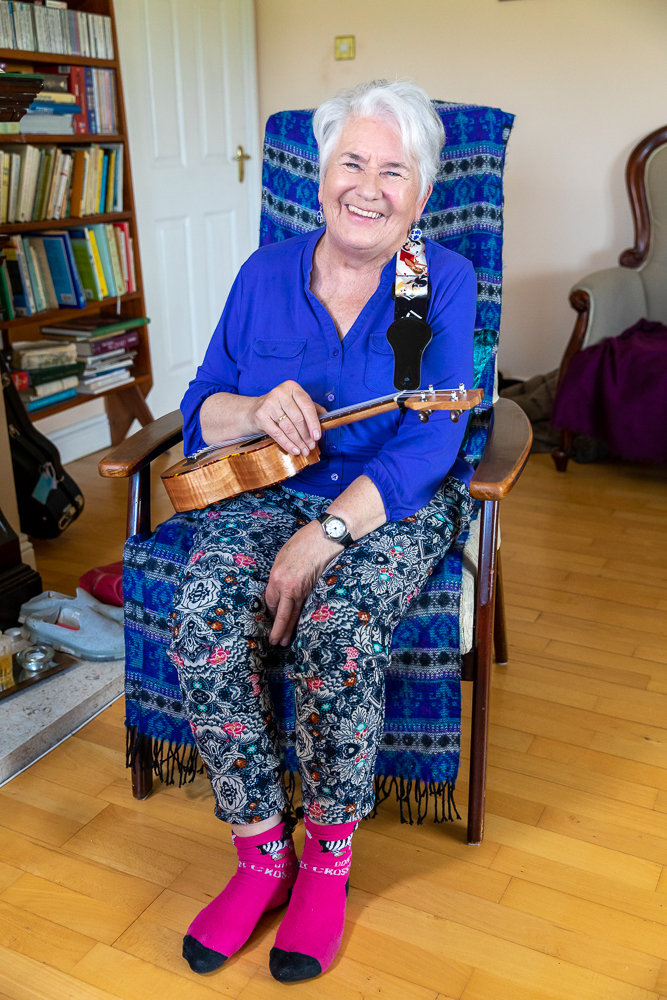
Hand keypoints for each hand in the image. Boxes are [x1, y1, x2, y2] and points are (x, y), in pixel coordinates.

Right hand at [249, 381, 326, 457]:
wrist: (254, 410)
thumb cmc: (281, 407)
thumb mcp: (297, 403)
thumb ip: (313, 409)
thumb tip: (327, 420)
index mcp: (292, 387)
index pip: (306, 405)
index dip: (313, 422)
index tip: (317, 436)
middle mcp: (279, 392)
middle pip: (297, 418)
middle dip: (306, 435)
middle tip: (311, 446)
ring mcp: (268, 403)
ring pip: (288, 427)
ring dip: (298, 442)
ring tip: (304, 451)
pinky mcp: (260, 415)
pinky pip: (277, 433)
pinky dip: (287, 444)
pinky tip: (294, 450)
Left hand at [265, 521, 341, 645]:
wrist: (323, 538)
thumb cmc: (302, 542)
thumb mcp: (282, 557)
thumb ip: (278, 575)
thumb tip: (278, 588)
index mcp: (277, 578)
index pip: (271, 600)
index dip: (270, 609)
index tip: (270, 615)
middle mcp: (288, 587)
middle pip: (281, 614)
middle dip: (277, 629)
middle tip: (274, 642)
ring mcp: (303, 590)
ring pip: (294, 614)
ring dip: (289, 629)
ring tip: (285, 642)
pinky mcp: (314, 590)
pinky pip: (305, 608)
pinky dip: (301, 618)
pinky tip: (300, 627)